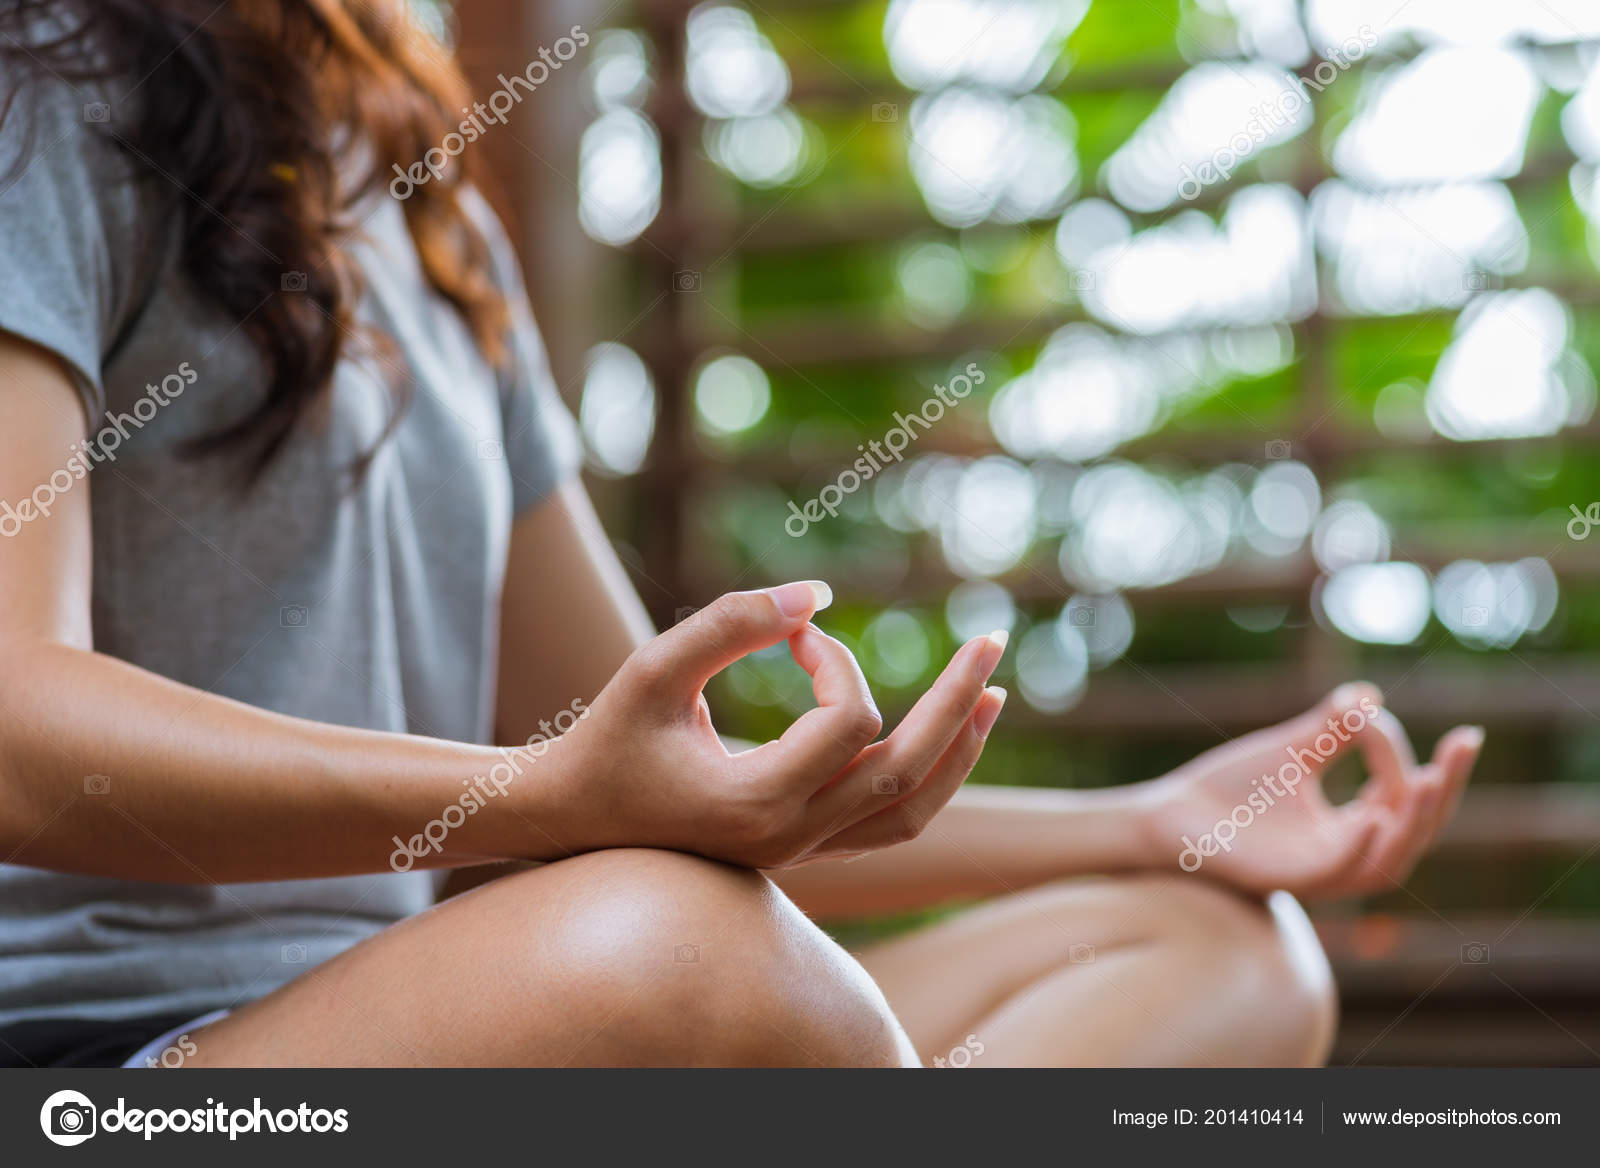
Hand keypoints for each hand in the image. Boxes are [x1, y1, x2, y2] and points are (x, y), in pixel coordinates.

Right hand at [551, 581, 1007, 868]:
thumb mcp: (653, 669)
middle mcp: (789, 839)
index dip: (834, 658)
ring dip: (956, 751)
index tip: (796, 629)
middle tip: (992, 641)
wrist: (572, 820)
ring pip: (911, 812)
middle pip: (905, 771)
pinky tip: (944, 734)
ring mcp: (800, 854)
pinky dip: (927, 778)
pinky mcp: (802, 849)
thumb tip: (818, 592)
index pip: (845, 722)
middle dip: (955, 701)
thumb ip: (730, 623)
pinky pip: (889, 823)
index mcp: (754, 803)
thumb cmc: (606, 739)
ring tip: (990, 696)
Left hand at [1140, 684, 1482, 898]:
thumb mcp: (1292, 750)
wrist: (1170, 815)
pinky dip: (1360, 849)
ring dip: (1414, 823)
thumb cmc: (1229, 789)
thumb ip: (1333, 727)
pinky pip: (1337, 872)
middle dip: (1445, 790)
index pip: (1402, 798)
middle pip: (1416, 832)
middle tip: (1463, 746)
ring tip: (1429, 780)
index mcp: (1350, 829)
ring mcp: (1319, 873)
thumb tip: (1371, 695)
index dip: (1403, 755)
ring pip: (1389, 861)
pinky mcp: (1288, 881)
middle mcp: (1344, 855)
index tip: (1375, 712)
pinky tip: (1374, 817)